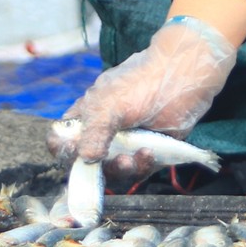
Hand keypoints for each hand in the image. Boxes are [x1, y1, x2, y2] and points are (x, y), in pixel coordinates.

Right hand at [48, 16, 237, 168]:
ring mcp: (127, 142)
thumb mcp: (108, 104)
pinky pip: (139, 169)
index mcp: (87, 115)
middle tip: (103, 162)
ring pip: (114, 170)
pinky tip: (147, 153)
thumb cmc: (141, 82)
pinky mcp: (150, 150)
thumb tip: (85, 158)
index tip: (70, 153)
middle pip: (88, 162)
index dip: (62, 150)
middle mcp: (105, 131)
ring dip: (119, 169)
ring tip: (129, 159)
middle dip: (95, 167)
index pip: (64, 139)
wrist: (183, 76)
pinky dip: (141, 165)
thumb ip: (93, 132)